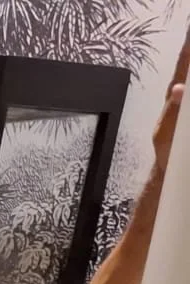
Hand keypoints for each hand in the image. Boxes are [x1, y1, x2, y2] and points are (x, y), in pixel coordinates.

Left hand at [155, 25, 189, 171]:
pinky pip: (189, 87)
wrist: (168, 165)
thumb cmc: (166, 149)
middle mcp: (182, 93)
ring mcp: (186, 100)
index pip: (183, 66)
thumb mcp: (165, 132)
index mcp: (174, 96)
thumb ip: (172, 111)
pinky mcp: (188, 110)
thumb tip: (179, 89)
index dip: (188, 49)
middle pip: (189, 65)